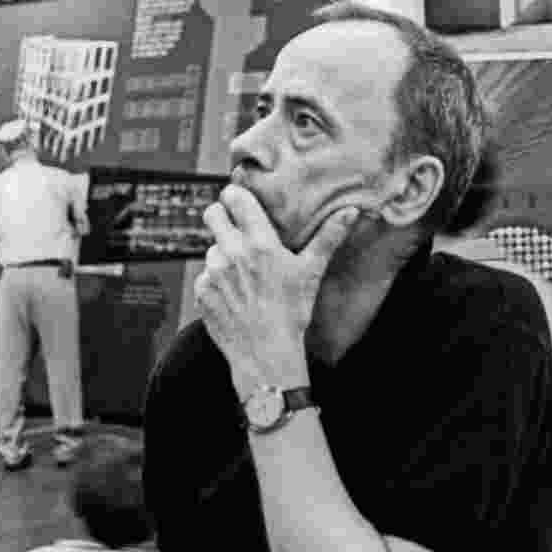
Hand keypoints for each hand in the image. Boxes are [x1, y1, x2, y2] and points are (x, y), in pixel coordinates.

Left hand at [195, 185, 358, 396]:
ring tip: (244, 275)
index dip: (236, 196)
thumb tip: (350, 211)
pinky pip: (205, 276)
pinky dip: (217, 282)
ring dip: (223, 254)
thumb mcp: (312, 272)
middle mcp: (231, 252)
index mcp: (259, 243)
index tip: (242, 203)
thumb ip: (328, 238)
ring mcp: (213, 272)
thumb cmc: (292, 312)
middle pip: (212, 214)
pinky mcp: (201, 292)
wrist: (266, 355)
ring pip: (211, 248)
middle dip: (222, 217)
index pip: (234, 198)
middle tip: (236, 230)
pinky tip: (235, 296)